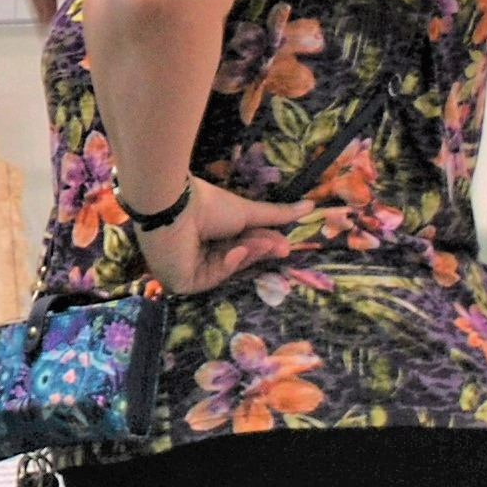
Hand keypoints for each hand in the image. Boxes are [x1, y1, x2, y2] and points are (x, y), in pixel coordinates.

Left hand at [132, 176, 304, 295]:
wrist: (175, 204)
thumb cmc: (207, 203)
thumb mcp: (247, 212)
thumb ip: (276, 215)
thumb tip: (311, 206)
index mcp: (206, 236)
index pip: (238, 247)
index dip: (261, 245)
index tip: (285, 242)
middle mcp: (195, 254)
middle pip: (234, 259)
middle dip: (258, 252)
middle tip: (282, 247)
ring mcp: (186, 270)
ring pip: (226, 269)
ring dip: (247, 255)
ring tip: (263, 243)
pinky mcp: (180, 282)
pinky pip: (211, 278)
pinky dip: (227, 265)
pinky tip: (236, 250)